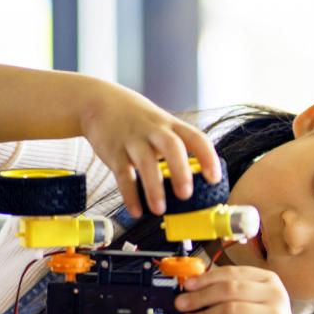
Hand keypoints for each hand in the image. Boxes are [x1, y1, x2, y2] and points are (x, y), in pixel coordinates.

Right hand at [79, 83, 221, 217]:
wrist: (99, 102)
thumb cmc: (138, 120)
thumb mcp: (161, 125)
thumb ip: (177, 149)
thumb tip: (196, 183)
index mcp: (171, 126)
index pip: (196, 138)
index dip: (208, 158)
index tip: (214, 179)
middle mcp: (154, 131)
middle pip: (171, 147)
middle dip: (180, 171)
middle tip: (186, 195)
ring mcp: (133, 140)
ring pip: (146, 162)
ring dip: (154, 188)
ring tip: (159, 210)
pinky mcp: (113, 152)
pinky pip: (123, 175)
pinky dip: (129, 194)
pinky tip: (136, 211)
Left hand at [174, 266, 313, 313]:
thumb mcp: (252, 304)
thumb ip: (229, 294)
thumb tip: (193, 291)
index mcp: (269, 280)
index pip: (232, 272)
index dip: (206, 278)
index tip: (187, 286)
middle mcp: (275, 295)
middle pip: (229, 289)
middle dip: (200, 297)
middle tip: (181, 304)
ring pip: (230, 310)